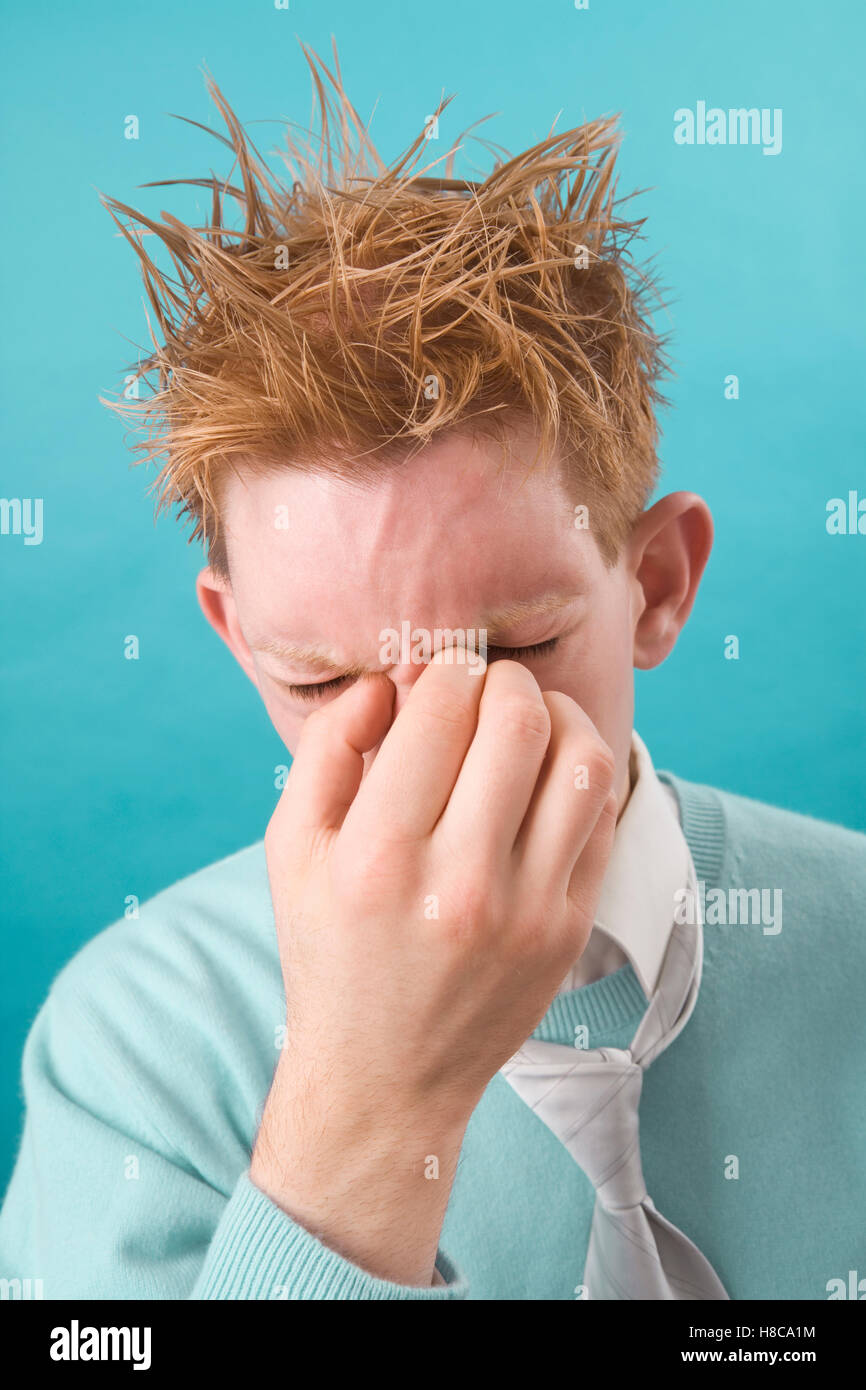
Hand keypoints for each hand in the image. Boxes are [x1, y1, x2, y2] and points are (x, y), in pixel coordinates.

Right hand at [251, 652, 616, 1285]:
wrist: (385, 1076)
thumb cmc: (331, 951)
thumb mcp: (293, 852)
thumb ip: (326, 751)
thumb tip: (386, 682)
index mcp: (378, 857)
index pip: (442, 710)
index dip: (447, 670)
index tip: (442, 677)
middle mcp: (458, 883)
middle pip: (519, 722)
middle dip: (504, 681)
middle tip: (487, 688)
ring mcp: (527, 911)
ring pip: (582, 762)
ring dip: (560, 716)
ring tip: (530, 720)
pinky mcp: (570, 930)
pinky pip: (602, 820)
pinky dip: (581, 775)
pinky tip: (549, 774)